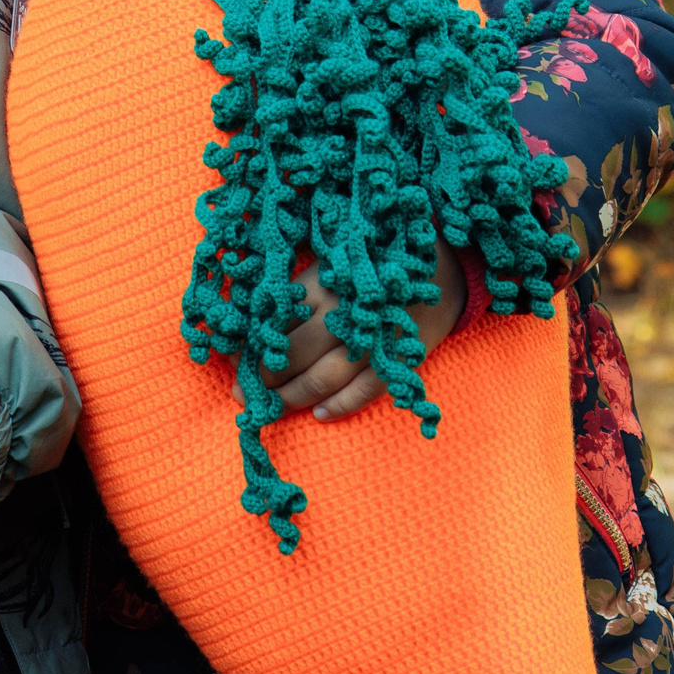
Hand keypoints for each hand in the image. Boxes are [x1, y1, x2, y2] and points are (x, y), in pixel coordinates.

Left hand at [261, 236, 467, 421]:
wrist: (440, 266)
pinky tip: (319, 415)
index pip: (277, 324)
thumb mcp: (330, 258)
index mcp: (323, 284)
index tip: (233, 360)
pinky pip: (366, 391)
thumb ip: (296, 286)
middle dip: (264, 378)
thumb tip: (251, 314)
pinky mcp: (397, 359)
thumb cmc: (371, 259)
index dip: (253, 346)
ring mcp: (373, 341)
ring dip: (294, 397)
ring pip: (326, 378)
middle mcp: (345, 313)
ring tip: (270, 408)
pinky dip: (342, 405)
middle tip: (242, 394)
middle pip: (296, 354)